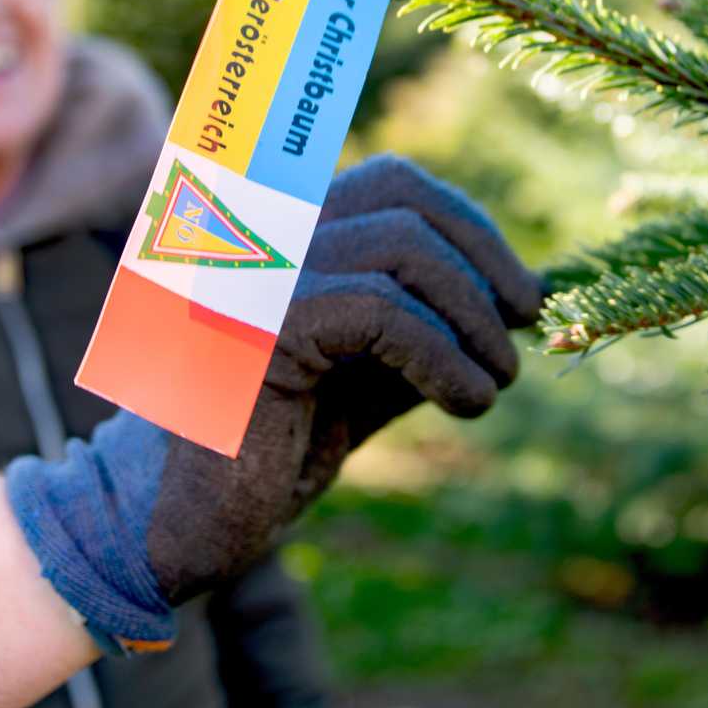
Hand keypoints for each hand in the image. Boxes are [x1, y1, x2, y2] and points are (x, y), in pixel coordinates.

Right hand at [5, 155, 540, 653]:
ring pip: (401, 247)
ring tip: (492, 383)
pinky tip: (465, 403)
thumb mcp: (372, 373)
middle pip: (402, 196)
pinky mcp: (253, 327)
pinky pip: (381, 312)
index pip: (394, 182)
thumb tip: (523, 295)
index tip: (520, 296)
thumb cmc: (278, 446)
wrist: (185, 525)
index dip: (470, 229)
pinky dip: (444, 356)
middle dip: (484, 260)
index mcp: (281, 233)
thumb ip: (429, 325)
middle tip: (522, 330)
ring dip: (472, 317)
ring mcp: (250, 271)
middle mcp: (258, 234)